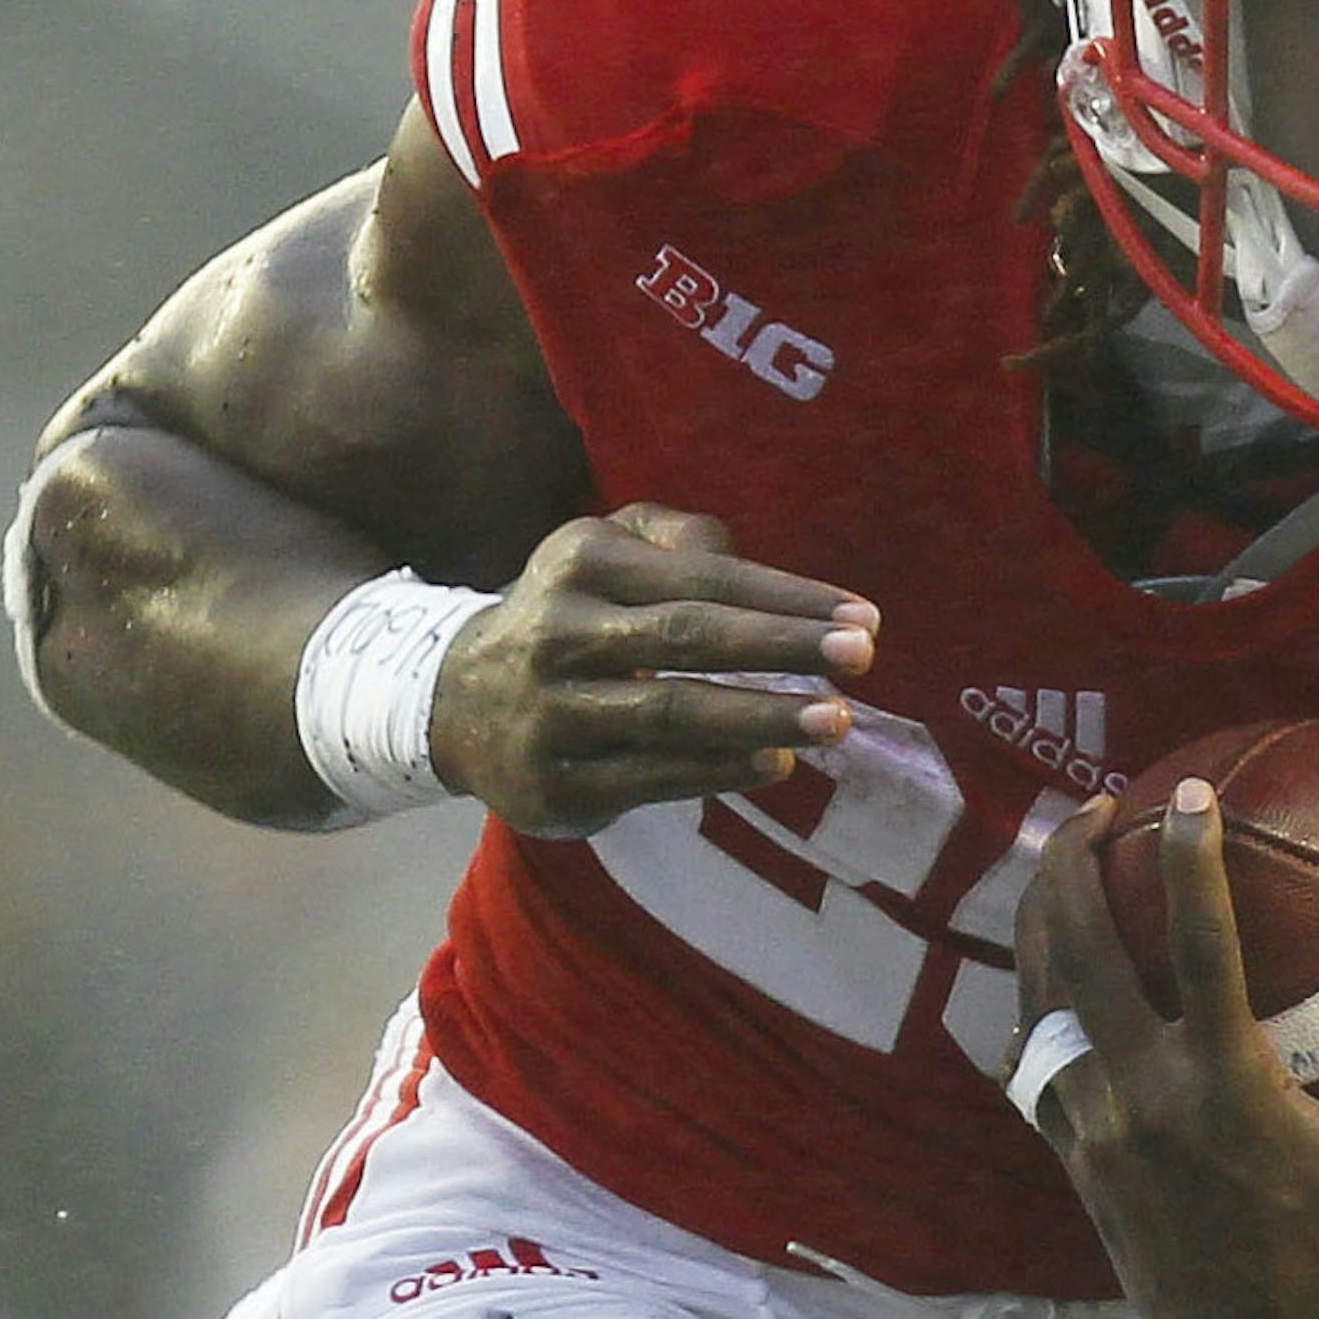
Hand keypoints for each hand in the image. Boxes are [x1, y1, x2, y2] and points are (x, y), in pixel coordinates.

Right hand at [429, 502, 878, 833]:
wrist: (455, 703)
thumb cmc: (568, 615)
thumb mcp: (604, 552)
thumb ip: (674, 536)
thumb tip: (737, 555)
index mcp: (581, 562)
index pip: (701, 577)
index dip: (786, 597)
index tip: (864, 617)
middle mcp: (559, 631)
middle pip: (687, 635)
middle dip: (782, 645)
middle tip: (862, 657)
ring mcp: (551, 711)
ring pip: (670, 712)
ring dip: (761, 716)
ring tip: (836, 721)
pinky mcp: (554, 781)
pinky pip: (649, 777)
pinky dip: (717, 771)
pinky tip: (776, 764)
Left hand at [1012, 781, 1318, 1318]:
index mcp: (1225, 1085)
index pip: (1200, 944)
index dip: (1193, 861)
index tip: (1191, 793)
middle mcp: (1144, 1096)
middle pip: (1082, 951)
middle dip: (1075, 865)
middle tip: (1097, 808)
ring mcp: (1094, 1126)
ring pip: (1041, 996)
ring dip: (1043, 918)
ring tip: (1063, 860)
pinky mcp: (1069, 1153)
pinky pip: (1030, 1059)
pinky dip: (1032, 1002)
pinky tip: (1047, 967)